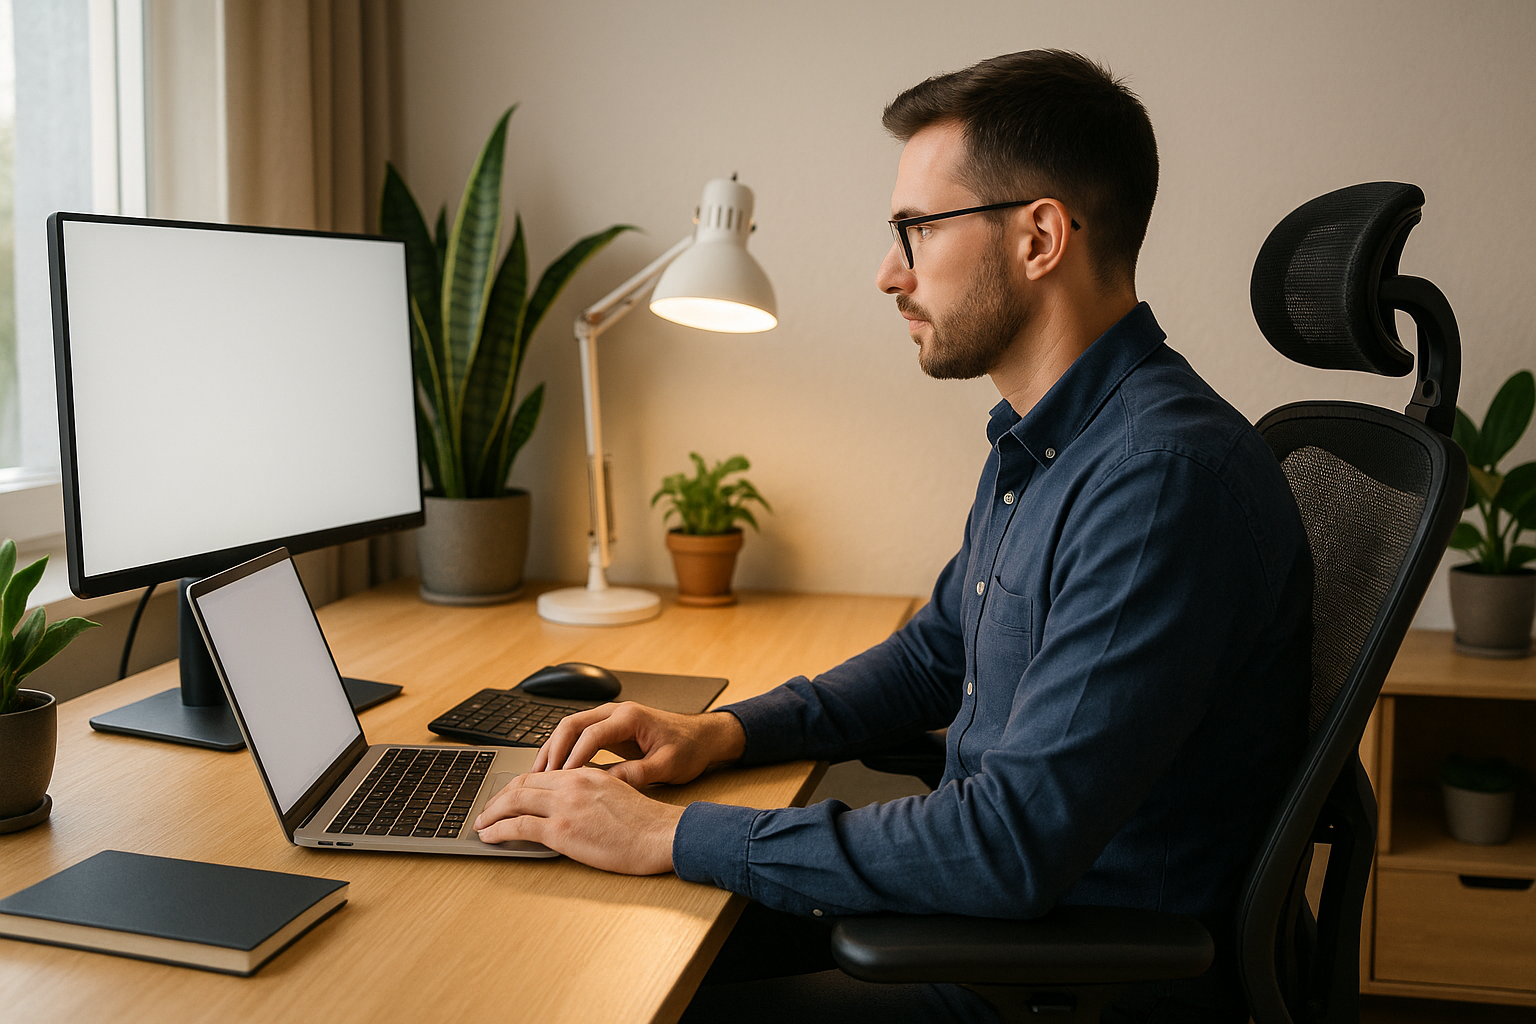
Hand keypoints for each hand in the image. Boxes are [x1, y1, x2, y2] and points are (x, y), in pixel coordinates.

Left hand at [473, 767, 683, 873]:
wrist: (660, 834)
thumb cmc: (646, 823)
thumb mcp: (617, 794)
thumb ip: (592, 792)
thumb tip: (574, 804)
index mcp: (584, 774)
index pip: (539, 773)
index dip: (516, 785)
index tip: (506, 797)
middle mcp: (571, 784)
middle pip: (521, 784)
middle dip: (498, 798)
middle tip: (486, 810)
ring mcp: (565, 807)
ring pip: (513, 802)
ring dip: (490, 813)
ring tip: (479, 824)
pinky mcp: (562, 831)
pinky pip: (518, 827)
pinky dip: (497, 830)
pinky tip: (488, 836)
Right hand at [533, 702, 745, 787]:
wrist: (702, 738)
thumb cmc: (689, 748)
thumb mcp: (667, 766)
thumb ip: (638, 774)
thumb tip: (609, 784)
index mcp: (630, 717)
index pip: (591, 733)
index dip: (574, 756)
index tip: (562, 778)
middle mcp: (616, 711)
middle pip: (572, 724)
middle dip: (553, 750)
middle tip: (539, 777)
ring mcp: (611, 717)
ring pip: (570, 727)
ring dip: (553, 749)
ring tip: (539, 776)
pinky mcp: (609, 728)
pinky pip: (579, 735)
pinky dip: (564, 750)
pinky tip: (555, 770)